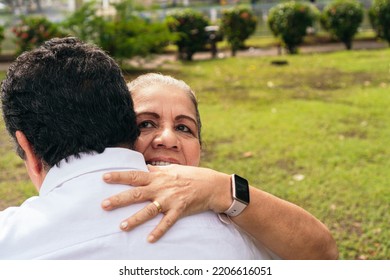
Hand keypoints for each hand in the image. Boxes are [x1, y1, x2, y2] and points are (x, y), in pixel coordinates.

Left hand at [101, 164, 230, 241]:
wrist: (211, 185)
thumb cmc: (191, 175)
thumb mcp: (172, 169)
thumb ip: (156, 170)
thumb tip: (144, 167)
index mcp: (158, 176)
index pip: (135, 175)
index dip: (119, 176)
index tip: (104, 177)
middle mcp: (161, 188)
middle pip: (136, 194)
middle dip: (119, 199)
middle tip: (104, 205)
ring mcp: (170, 200)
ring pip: (149, 210)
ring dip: (135, 219)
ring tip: (121, 226)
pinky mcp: (179, 210)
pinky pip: (167, 222)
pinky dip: (159, 231)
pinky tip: (150, 239)